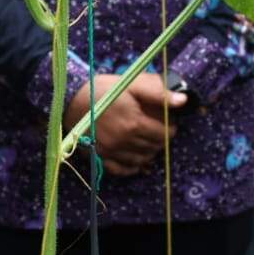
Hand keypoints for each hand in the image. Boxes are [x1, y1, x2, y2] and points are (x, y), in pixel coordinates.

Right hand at [64, 73, 185, 176]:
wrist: (70, 99)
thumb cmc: (104, 89)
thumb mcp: (132, 84)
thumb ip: (158, 93)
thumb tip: (183, 101)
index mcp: (135, 123)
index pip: (165, 134)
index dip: (170, 128)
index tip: (167, 122)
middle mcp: (124, 141)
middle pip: (154, 147)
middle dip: (160, 139)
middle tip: (157, 129)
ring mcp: (111, 152)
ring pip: (141, 159)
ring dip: (148, 151)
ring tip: (147, 140)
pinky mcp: (99, 158)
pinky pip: (122, 170)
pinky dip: (132, 165)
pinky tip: (135, 157)